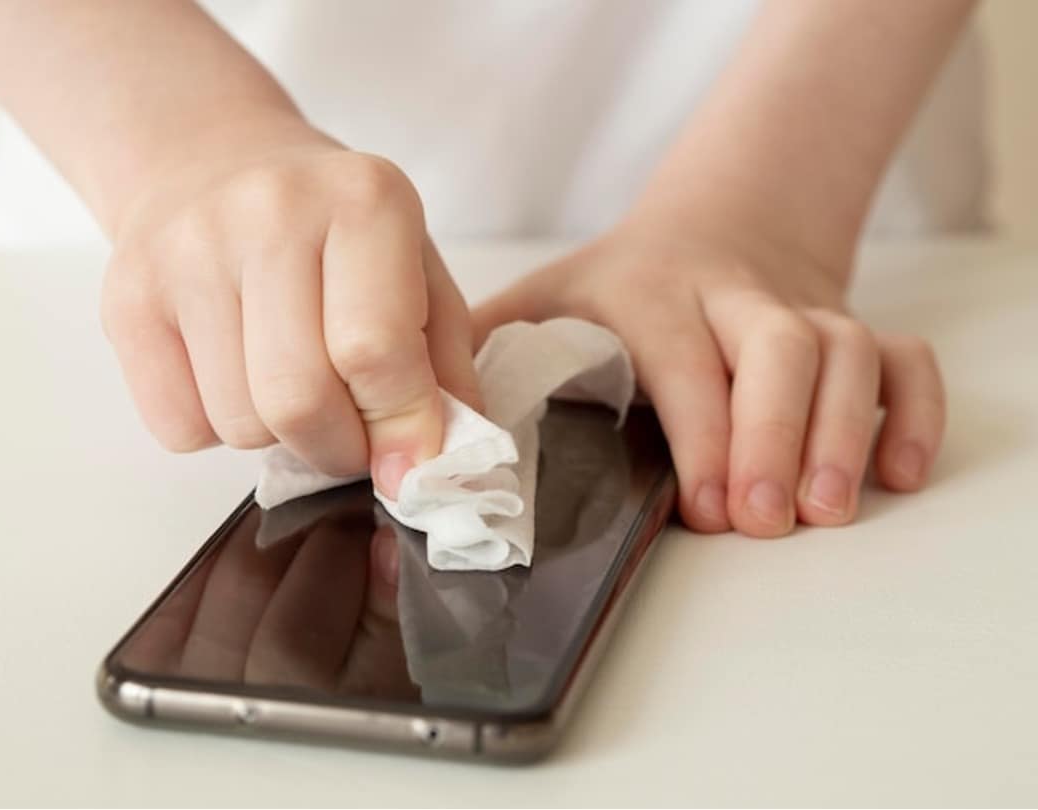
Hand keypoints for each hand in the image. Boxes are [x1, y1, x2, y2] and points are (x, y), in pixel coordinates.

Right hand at [101, 123, 479, 496]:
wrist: (213, 161)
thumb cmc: (332, 227)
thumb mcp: (419, 272)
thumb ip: (443, 367)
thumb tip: (430, 464)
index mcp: (362, 200)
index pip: (376, 350)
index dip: (401, 427)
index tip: (409, 464)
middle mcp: (268, 212)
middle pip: (299, 399)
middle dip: (337, 448)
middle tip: (351, 440)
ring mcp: (186, 251)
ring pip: (239, 424)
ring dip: (277, 436)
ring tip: (289, 383)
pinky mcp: (127, 296)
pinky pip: (179, 428)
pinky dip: (216, 429)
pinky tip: (233, 373)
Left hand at [472, 210, 945, 537]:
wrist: (709, 228)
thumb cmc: (616, 289)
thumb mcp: (541, 303)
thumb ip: (486, 356)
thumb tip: (429, 434)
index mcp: (648, 292)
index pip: (684, 359)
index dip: (703, 433)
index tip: (702, 510)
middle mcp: (734, 297)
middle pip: (780, 348)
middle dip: (774, 437)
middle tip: (764, 522)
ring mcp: (800, 308)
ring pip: (847, 352)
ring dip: (843, 433)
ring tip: (825, 512)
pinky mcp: (848, 324)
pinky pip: (906, 358)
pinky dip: (913, 412)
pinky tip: (896, 474)